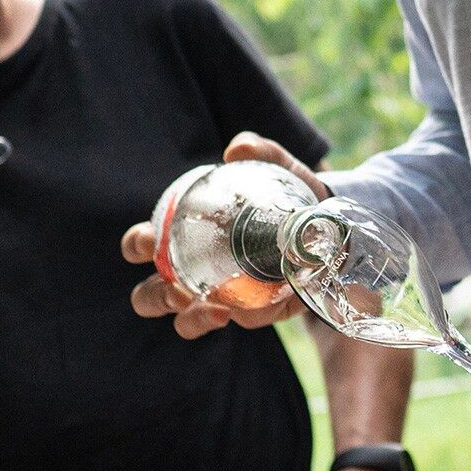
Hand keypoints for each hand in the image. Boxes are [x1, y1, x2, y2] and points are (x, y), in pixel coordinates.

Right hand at [123, 133, 325, 338]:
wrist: (334, 221)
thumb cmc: (288, 193)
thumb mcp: (278, 168)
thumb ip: (261, 152)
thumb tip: (237, 150)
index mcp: (185, 235)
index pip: (143, 244)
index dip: (137, 245)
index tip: (151, 240)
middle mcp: (194, 271)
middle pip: (150, 295)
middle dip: (154, 295)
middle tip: (176, 287)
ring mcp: (222, 296)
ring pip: (186, 320)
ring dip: (191, 319)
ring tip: (215, 311)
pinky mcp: (258, 310)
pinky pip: (243, 321)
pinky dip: (244, 317)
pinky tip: (252, 308)